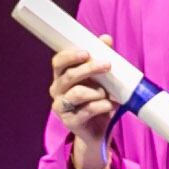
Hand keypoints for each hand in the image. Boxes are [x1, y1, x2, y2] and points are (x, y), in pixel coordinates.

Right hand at [47, 43, 119, 168]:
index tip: (87, 52)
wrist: (99, 130)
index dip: (70, 56)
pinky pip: (87, 110)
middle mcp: (57, 90)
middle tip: (107, 65)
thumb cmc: (98, 99)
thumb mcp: (101, 78)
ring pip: (77, 93)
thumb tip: (106, 39)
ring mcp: (61, 107)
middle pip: (69, 76)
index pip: (58, 62)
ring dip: (98, 91)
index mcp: (61, 76)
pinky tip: (112, 105)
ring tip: (110, 94)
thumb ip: (101, 58)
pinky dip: (103, 106)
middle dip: (89, 69)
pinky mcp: (69, 122)